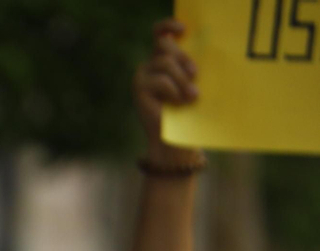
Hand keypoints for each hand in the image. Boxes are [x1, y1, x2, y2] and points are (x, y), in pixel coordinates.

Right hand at [134, 19, 205, 168]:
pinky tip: (178, 102)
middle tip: (195, 74)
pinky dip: (174, 90)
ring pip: (165, 62)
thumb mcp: (192, 83)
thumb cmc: (190, 110)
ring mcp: (143, 75)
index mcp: (164, 58)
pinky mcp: (139, 88)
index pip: (160, 32)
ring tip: (192, 96)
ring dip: (182, 79)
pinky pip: (161, 80)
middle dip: (183, 57)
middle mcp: (151, 64)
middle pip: (164, 44)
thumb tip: (199, 58)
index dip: (168, 25)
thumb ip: (190, 67)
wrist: (175, 137)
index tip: (182, 29)